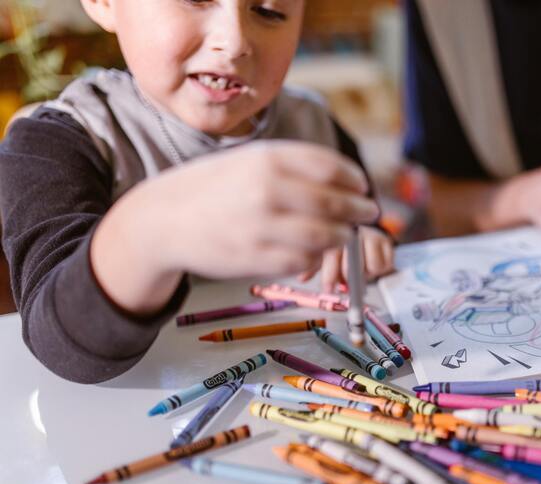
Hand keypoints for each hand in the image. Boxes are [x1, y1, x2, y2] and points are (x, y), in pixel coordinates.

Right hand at [92, 141, 378, 313]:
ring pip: (324, 236)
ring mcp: (261, 227)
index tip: (363, 187)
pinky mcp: (256, 258)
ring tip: (345, 233)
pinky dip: (315, 257)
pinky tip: (313, 251)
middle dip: (359, 210)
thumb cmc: (215, 187)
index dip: (354, 179)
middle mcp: (266, 190)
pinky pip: (303, 260)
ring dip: (342, 236)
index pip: (330, 167)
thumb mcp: (251, 159)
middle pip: (335, 203)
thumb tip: (346, 180)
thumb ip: (294, 165)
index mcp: (267, 159)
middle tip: (368, 213)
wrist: (165, 218)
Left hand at [300, 226, 394, 291]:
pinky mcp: (387, 242)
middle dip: (348, 277)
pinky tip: (371, 267)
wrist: (364, 226)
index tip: (328, 288)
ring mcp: (373, 236)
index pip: (333, 254)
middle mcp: (356, 232)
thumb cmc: (341, 243)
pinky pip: (386, 265)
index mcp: (336, 232)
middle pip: (354, 261)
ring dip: (366, 275)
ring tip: (360, 273)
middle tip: (344, 285)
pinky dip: (379, 271)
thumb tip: (302, 277)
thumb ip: (313, 264)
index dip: (330, 275)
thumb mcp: (324, 250)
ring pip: (373, 266)